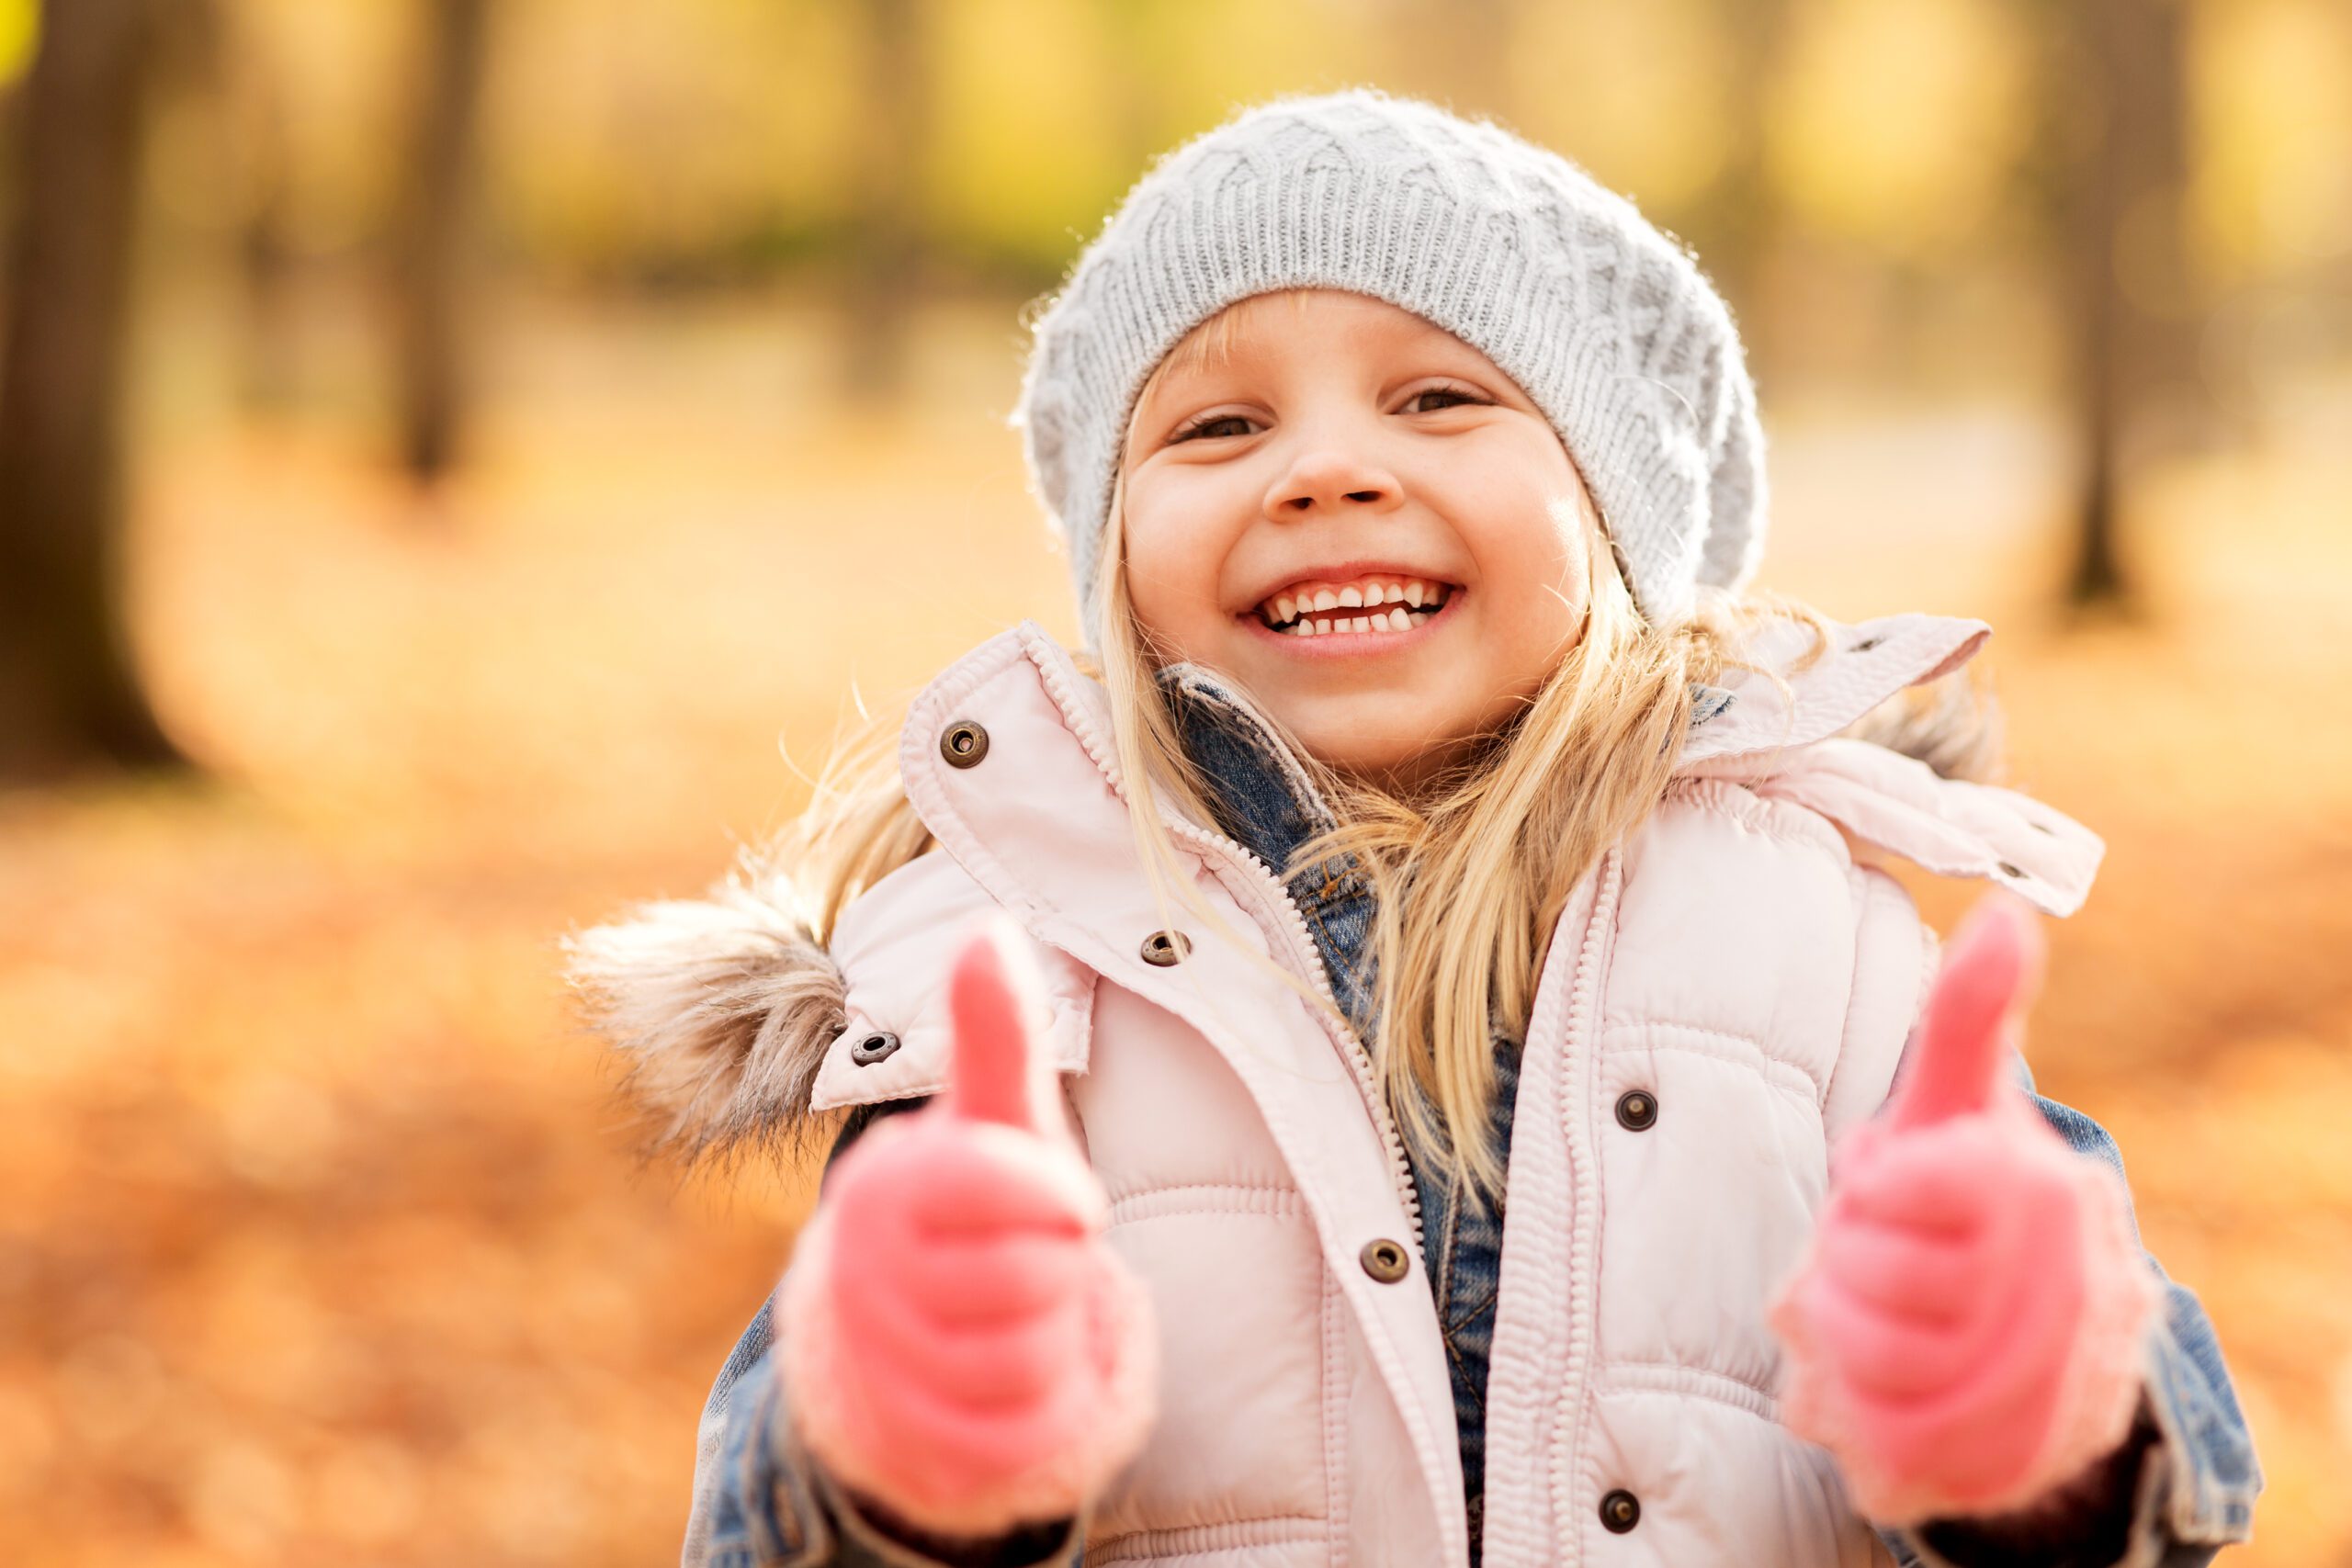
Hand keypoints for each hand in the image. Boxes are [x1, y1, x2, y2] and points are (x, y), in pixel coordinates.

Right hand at [778, 913, 1157, 1536]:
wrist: (907, 1336)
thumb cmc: (976, 1206)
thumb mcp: (998, 1120)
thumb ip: (996, 1034)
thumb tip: (985, 925)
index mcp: (883, 1187)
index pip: (1000, 1185)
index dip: (1060, 1197)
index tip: (1071, 1203)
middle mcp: (861, 1276)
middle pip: (1030, 1280)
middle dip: (1059, 1272)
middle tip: (1035, 1262)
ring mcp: (877, 1366)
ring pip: (1026, 1361)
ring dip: (1051, 1341)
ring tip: (1020, 1315)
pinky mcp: (909, 1446)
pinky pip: (1016, 1436)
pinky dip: (1039, 1411)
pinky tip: (1011, 1381)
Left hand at [1766, 891, 2159, 1524]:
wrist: (2039, 1344)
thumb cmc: (1966, 1198)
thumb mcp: (1957, 1102)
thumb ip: (1969, 1015)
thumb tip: (2006, 911)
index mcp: (2043, 1188)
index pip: (1897, 1189)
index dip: (1871, 1193)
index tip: (1883, 1186)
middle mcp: (2068, 1290)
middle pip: (1872, 1284)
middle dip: (1846, 1273)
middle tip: (1872, 1262)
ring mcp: (2048, 1383)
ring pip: (1872, 1370)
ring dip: (1844, 1348)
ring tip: (1871, 1321)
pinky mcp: (2013, 1463)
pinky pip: (1896, 1451)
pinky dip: (1864, 1423)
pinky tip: (1880, 1392)